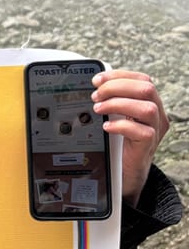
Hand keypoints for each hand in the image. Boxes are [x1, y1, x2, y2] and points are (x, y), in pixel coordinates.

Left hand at [91, 70, 169, 205]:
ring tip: (98, 110)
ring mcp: (155, 130)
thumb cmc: (118, 142)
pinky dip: (121, 126)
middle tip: (95, 96)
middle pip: (146, 88)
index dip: (119, 76)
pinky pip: (142, 131)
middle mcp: (156, 114)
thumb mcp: (114, 117)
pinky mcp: (148, 145)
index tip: (97, 80)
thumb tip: (92, 87)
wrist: (125, 172)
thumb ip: (110, 102)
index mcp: (148, 103)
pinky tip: (107, 128)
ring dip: (118, 104)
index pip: (141, 79)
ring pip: (146, 108)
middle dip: (117, 87)